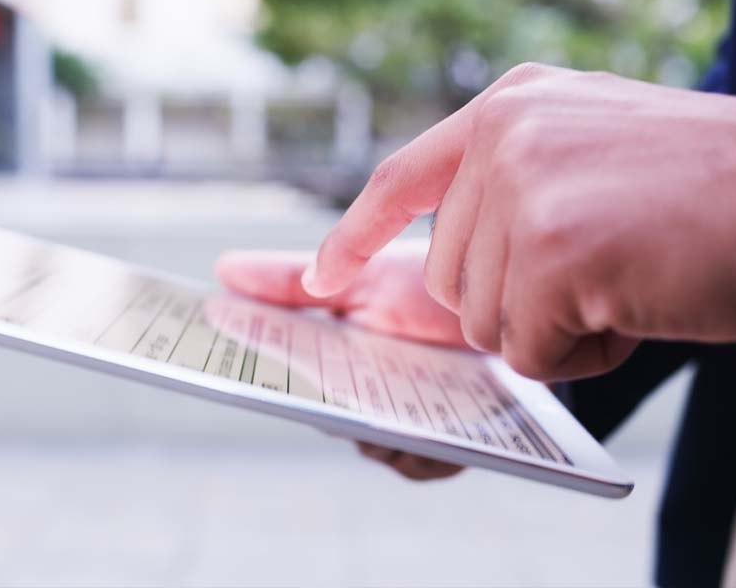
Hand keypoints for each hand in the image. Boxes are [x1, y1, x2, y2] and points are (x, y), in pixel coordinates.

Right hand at [215, 245, 466, 479]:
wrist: (514, 299)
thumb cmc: (431, 292)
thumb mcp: (360, 277)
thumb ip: (293, 280)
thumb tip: (222, 272)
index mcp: (329, 363)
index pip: (280, 378)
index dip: (251, 376)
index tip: (221, 364)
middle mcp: (360, 402)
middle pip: (323, 415)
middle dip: (315, 402)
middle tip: (314, 381)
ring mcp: (401, 428)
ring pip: (370, 445)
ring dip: (373, 426)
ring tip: (380, 399)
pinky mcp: (445, 448)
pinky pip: (420, 463)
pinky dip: (419, 448)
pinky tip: (425, 422)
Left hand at [302, 63, 735, 381]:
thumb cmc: (722, 190)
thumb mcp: (597, 156)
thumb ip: (519, 195)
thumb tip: (461, 281)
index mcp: (514, 104)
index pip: (402, 176)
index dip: (355, 234)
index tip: (320, 277)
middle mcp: (504, 134)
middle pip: (451, 279)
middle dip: (519, 303)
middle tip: (606, 273)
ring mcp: (522, 189)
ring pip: (488, 324)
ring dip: (559, 328)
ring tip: (633, 278)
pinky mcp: (549, 252)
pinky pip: (533, 355)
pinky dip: (588, 353)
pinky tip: (642, 303)